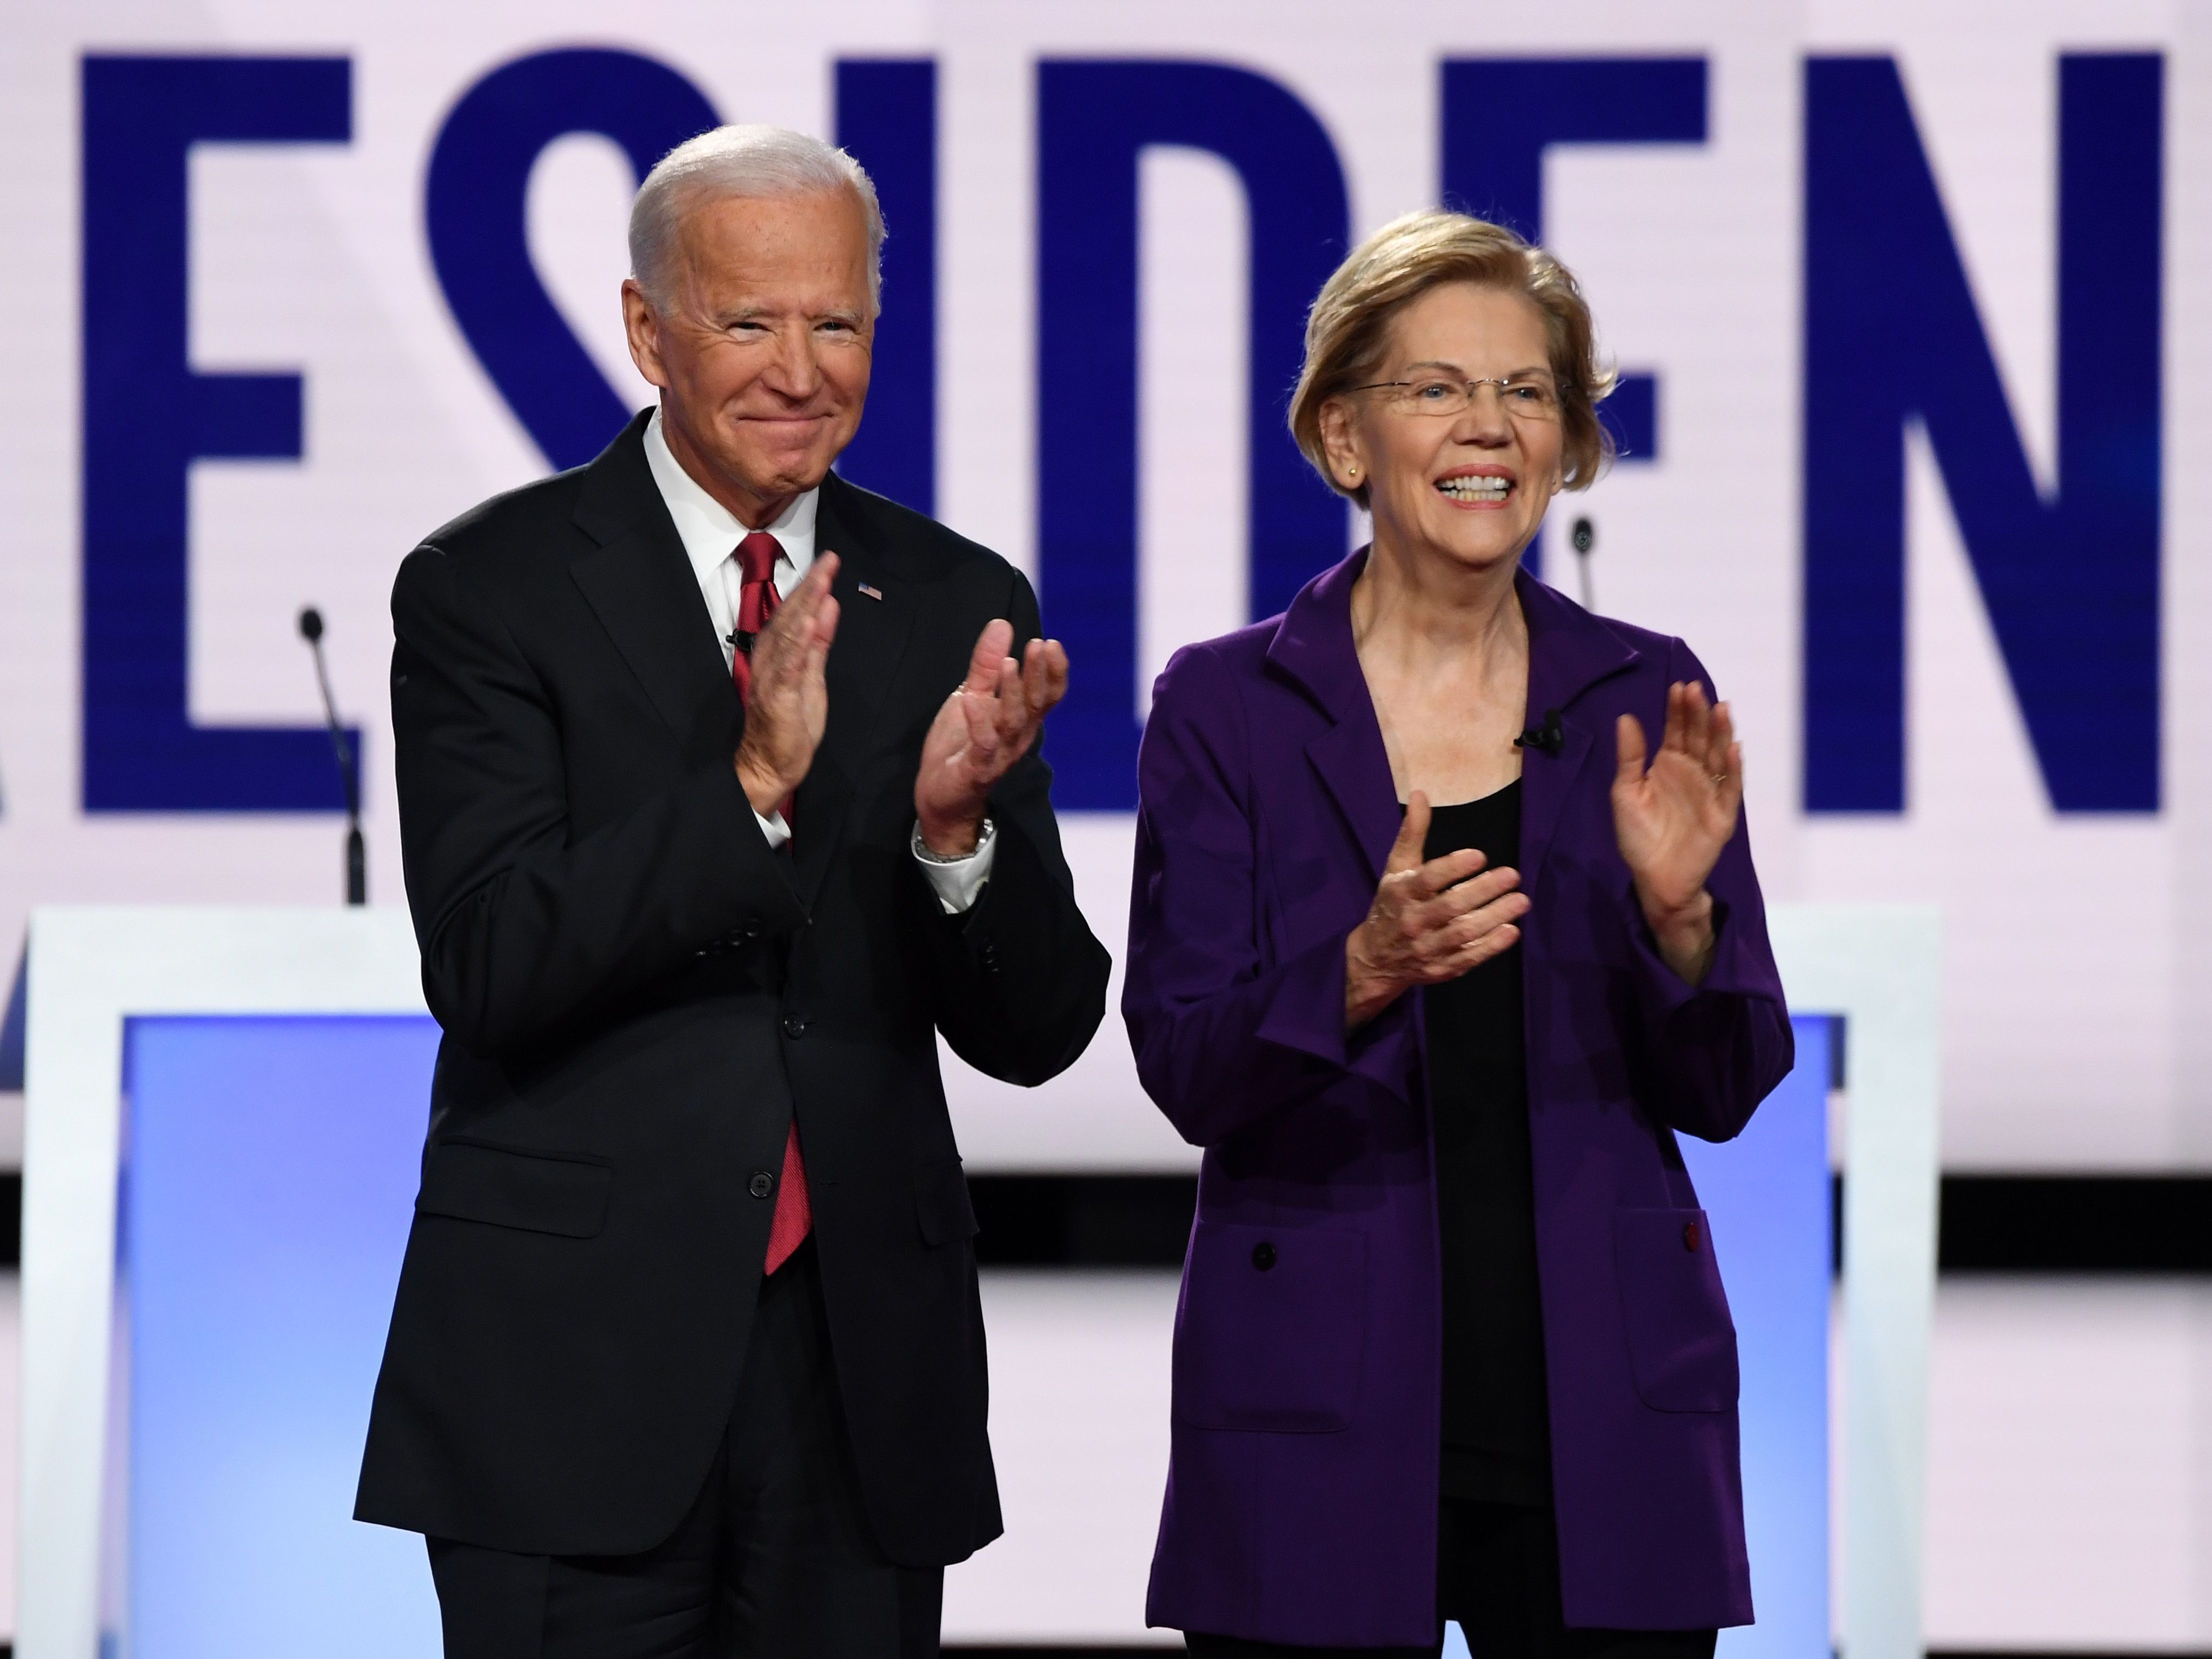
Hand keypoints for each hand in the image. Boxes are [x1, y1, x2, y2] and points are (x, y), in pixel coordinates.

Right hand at [733, 553, 840, 814]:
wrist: (772, 765)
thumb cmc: (791, 722)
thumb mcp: (812, 675)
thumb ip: (819, 641)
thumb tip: (828, 604)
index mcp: (779, 652)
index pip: (795, 613)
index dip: (811, 586)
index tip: (829, 561)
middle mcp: (771, 658)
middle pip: (790, 616)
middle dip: (810, 586)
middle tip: (829, 559)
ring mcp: (773, 676)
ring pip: (788, 635)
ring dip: (804, 606)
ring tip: (821, 582)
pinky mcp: (778, 696)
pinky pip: (788, 666)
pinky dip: (798, 644)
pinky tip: (808, 624)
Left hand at [913, 621, 1068, 854]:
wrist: (941, 795)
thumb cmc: (960, 744)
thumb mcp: (972, 695)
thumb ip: (987, 664)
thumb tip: (1002, 623)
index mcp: (1022, 719)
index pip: (1047, 694)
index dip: (1053, 671)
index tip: (1051, 643)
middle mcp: (1018, 737)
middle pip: (1036, 704)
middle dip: (1039, 674)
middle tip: (1040, 645)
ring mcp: (999, 754)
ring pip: (1013, 722)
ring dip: (1013, 692)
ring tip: (1010, 663)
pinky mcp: (977, 769)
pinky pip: (982, 745)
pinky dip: (978, 722)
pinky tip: (969, 699)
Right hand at [1344, 792, 1529, 1030]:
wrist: (1375, 959)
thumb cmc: (1392, 903)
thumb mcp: (1396, 867)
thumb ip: (1412, 833)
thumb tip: (1420, 794)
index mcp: (1401, 892)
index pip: (1428, 880)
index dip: (1454, 868)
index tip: (1481, 856)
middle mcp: (1414, 921)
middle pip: (1451, 906)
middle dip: (1484, 891)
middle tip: (1513, 875)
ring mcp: (1427, 948)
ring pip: (1463, 933)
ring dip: (1495, 916)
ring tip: (1521, 900)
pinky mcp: (1441, 969)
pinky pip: (1469, 958)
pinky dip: (1491, 946)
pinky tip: (1512, 930)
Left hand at [1611, 681, 1741, 984]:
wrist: (1654, 878)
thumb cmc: (1638, 836)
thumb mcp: (1625, 793)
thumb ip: (1630, 758)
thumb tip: (1627, 717)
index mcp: (1669, 765)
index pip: (1677, 731)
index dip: (1679, 710)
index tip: (1679, 687)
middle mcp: (1692, 773)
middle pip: (1699, 738)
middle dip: (1699, 715)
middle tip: (1697, 690)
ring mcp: (1710, 792)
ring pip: (1718, 756)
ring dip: (1721, 734)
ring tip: (1721, 709)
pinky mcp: (1722, 815)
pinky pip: (1730, 788)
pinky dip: (1732, 769)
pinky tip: (1732, 749)